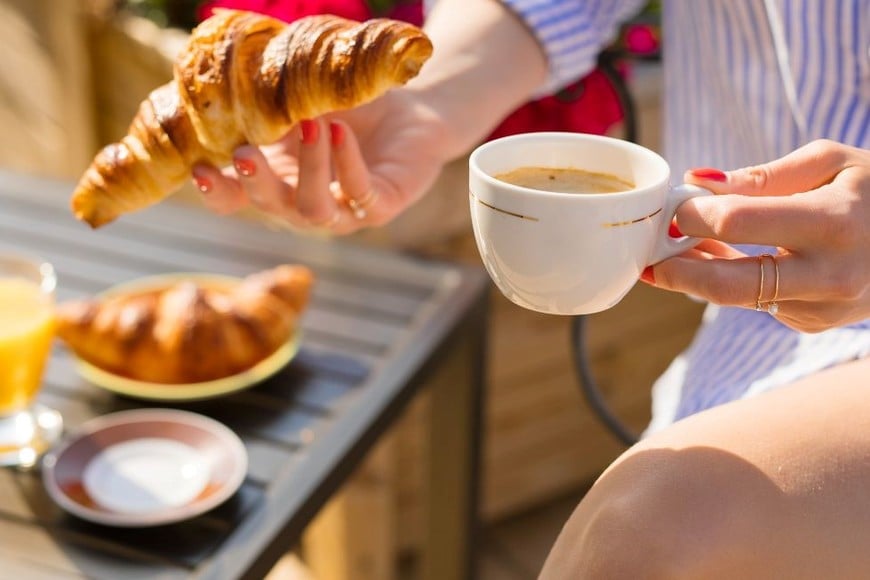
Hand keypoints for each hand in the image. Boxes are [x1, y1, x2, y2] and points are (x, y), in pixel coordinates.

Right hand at [190, 89, 452, 234]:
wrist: (411, 109)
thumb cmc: (349, 103)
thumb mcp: (301, 95)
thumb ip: (266, 91)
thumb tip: (225, 68)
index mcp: (275, 179)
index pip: (235, 199)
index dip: (215, 192)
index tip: (199, 168)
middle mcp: (303, 202)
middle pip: (270, 207)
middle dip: (256, 183)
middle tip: (248, 152)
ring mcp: (342, 210)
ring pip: (314, 212)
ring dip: (308, 171)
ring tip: (312, 125)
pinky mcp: (380, 206)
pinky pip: (360, 195)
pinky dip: (347, 162)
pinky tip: (340, 130)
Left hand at [645, 139, 869, 332]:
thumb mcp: (832, 163)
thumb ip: (764, 176)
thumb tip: (697, 182)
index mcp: (834, 223)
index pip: (739, 222)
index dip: (694, 214)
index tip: (672, 204)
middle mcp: (828, 274)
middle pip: (727, 285)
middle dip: (677, 272)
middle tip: (646, 260)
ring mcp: (821, 308)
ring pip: (736, 297)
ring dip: (697, 274)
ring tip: (672, 252)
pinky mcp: (811, 323)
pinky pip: (755, 301)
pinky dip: (730, 279)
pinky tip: (716, 258)